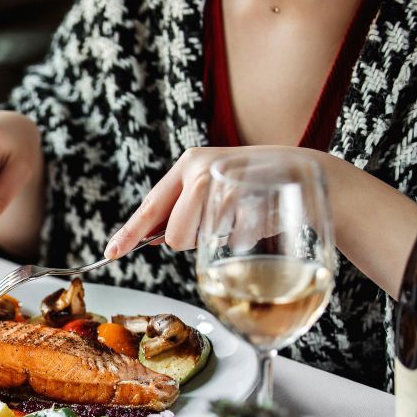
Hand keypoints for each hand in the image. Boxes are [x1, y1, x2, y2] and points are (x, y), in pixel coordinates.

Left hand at [104, 146, 254, 258]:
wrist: (305, 171)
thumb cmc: (252, 187)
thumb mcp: (210, 190)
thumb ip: (181, 210)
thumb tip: (150, 237)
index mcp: (187, 164)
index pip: (150, 207)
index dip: (129, 233)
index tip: (111, 252)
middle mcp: (202, 167)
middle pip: (177, 236)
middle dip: (193, 240)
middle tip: (217, 220)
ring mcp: (226, 181)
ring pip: (204, 238)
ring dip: (221, 237)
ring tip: (241, 213)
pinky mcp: (252, 198)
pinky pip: (235, 240)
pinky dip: (247, 237)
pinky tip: (259, 215)